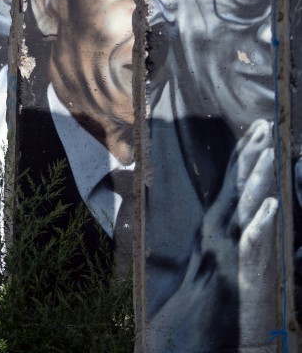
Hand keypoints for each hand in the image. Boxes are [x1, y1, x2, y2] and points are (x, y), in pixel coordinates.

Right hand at [149, 119, 277, 350]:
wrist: (186, 336)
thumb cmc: (203, 302)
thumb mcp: (214, 262)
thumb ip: (228, 237)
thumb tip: (246, 216)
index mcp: (213, 228)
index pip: (230, 183)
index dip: (243, 156)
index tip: (256, 131)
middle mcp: (216, 233)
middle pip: (235, 186)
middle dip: (251, 154)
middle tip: (265, 125)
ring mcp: (225, 251)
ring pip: (243, 207)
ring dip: (257, 178)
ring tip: (270, 151)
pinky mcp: (236, 272)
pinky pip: (251, 245)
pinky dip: (259, 223)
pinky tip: (270, 205)